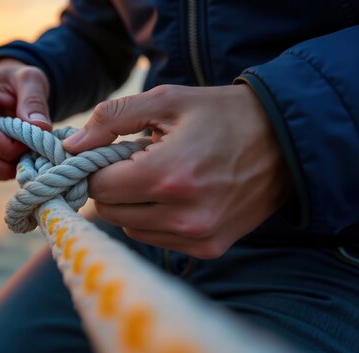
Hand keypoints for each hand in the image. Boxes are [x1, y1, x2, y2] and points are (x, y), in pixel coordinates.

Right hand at [0, 59, 50, 180]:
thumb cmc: (17, 81)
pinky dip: (1, 173)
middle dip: (1, 166)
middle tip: (28, 157)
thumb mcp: (31, 79)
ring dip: (2, 171)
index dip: (5, 146)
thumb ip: (34, 100)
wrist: (9, 87)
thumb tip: (39, 128)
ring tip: (25, 155)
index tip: (30, 142)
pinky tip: (16, 158)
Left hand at [63, 85, 291, 258]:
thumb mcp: (167, 100)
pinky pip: (156, 240)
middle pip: (110, 211)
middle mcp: (183, 215)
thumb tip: (72, 146)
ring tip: (155, 178)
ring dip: (130, 205)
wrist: (286, 142)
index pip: (99, 187)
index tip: (101, 157)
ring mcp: (198, 236)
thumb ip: (112, 118)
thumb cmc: (223, 115)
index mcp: (169, 175)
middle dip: (110, 187)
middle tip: (129, 164)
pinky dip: (152, 220)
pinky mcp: (209, 248)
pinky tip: (171, 197)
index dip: (93, 169)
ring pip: (129, 228)